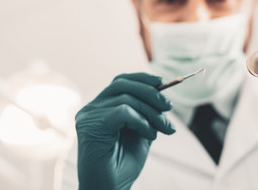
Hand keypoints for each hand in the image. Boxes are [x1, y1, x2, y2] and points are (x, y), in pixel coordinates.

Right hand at [75, 73, 174, 189]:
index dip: (142, 78)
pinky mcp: (90, 125)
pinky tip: (149, 136)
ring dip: (151, 112)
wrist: (111, 189)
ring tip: (162, 129)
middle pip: (122, 84)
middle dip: (150, 93)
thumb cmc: (123, 164)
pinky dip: (142, 121)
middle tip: (169, 107)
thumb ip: (147, 112)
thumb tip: (163, 94)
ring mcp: (89, 116)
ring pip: (125, 98)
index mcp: (102, 107)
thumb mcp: (142, 131)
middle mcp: (92, 108)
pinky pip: (122, 112)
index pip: (120, 81)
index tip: (163, 82)